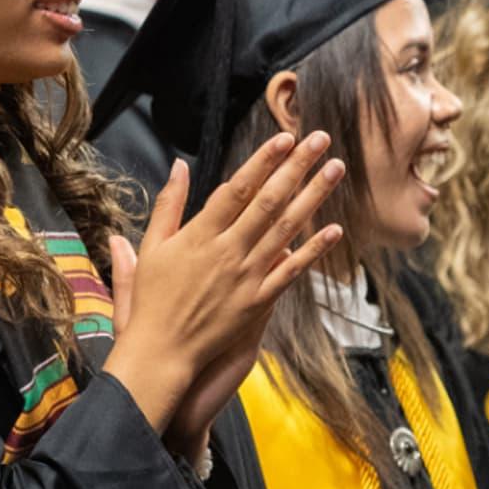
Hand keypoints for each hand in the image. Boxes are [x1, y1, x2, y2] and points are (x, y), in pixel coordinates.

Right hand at [102, 135, 346, 439]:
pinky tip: (335, 230)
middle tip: (320, 139)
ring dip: (314, 197)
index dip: (263, 161)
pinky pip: (292, 271)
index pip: (238, 188)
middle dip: (297, 167)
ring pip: (287, 229)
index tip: (284, 137)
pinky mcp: (259, 301)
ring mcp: (247, 276)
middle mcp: (228, 251)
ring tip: (335, 169)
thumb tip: (180, 165)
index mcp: (200, 234)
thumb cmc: (154, 298)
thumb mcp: (153, 245)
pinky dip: (313, 250)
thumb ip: (169, 203)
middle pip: (270, 201)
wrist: (162, 351)